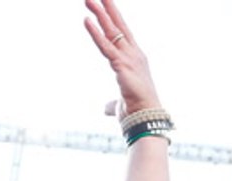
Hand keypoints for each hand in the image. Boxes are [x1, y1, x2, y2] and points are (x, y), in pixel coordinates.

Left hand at [84, 0, 161, 117]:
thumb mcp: (121, 104)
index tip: (105, 5)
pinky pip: (105, 46)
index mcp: (135, 59)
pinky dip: (95, 33)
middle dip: (107, 9)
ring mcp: (129, 57)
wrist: (145, 118)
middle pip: (118, 26)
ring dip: (99, 14)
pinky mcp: (121, 65)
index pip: (123, 33)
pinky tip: (86, 20)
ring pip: (111, 31)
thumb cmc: (136, 111)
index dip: (113, 18)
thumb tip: (107, 108)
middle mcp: (134, 54)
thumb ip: (113, 103)